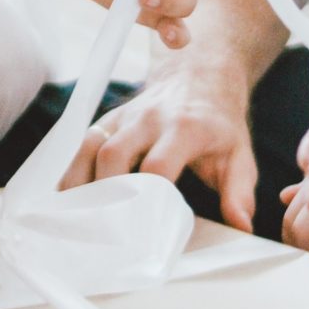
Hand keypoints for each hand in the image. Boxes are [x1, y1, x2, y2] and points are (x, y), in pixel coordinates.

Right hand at [59, 57, 259, 230]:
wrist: (200, 76)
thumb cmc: (219, 123)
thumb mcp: (239, 154)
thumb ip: (239, 192)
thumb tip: (241, 225)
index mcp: (184, 128)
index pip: (157, 165)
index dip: (147, 198)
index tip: (142, 231)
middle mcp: (149, 119)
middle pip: (114, 154)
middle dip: (104, 194)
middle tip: (100, 232)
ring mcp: (124, 117)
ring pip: (89, 146)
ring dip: (79, 183)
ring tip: (75, 220)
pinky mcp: (108, 119)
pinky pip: (81, 143)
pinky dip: (71, 171)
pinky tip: (66, 199)